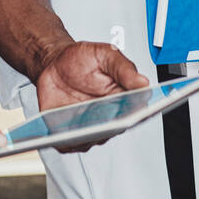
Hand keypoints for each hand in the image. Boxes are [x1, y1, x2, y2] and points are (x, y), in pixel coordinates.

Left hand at [34, 41, 149, 151]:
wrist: (54, 64)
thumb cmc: (82, 60)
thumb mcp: (106, 55)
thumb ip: (124, 69)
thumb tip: (143, 82)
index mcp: (124, 97)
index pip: (138, 112)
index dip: (137, 114)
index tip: (134, 112)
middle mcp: (109, 116)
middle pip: (115, 129)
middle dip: (111, 125)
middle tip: (106, 118)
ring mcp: (91, 127)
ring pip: (93, 139)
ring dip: (89, 133)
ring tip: (82, 124)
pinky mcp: (70, 134)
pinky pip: (70, 143)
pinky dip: (67, 139)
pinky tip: (63, 129)